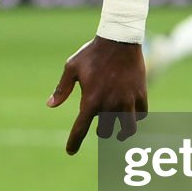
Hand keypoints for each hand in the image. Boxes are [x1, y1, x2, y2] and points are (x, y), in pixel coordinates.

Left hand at [47, 36, 149, 155]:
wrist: (119, 39)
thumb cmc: (92, 53)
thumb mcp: (72, 68)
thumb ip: (62, 89)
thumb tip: (51, 105)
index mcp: (91, 99)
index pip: (80, 129)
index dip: (74, 143)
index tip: (70, 151)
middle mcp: (110, 104)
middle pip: (104, 132)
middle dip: (100, 131)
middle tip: (99, 127)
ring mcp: (127, 101)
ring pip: (127, 130)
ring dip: (121, 132)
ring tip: (118, 132)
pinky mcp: (141, 95)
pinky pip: (141, 116)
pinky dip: (135, 119)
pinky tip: (130, 115)